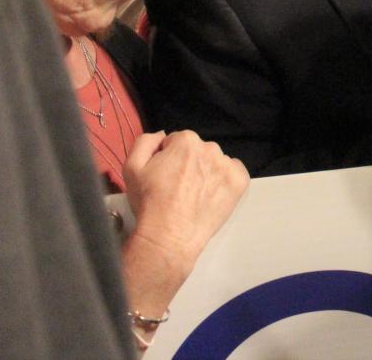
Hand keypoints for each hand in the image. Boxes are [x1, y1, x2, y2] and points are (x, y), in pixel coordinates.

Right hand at [123, 130, 248, 268]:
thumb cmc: (149, 202)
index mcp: (186, 141)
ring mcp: (227, 165)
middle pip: (198, 151)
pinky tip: (211, 194)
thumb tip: (163, 135)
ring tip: (194, 194)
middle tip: (178, 186)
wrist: (169, 236)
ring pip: (215, 162)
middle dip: (189, 163)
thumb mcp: (132, 167)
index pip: (177, 142)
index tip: (165, 175)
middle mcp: (210, 148)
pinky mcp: (239, 182)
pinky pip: (234, 172)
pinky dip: (225, 180)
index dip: (168, 158)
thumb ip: (145, 142)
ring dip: (207, 171)